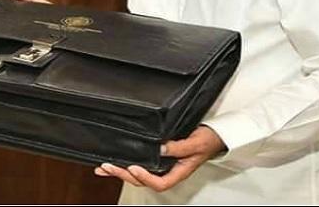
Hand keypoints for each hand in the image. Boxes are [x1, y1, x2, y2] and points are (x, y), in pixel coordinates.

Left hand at [94, 125, 225, 191]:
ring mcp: (163, 166)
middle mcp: (168, 171)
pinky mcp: (159, 158)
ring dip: (121, 171)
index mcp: (178, 172)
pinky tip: (114, 163)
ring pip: (139, 175)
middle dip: (124, 175)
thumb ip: (178, 147)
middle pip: (144, 180)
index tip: (134, 167)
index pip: (159, 183)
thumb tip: (160, 148)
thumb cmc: (208, 140)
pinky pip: (141, 165)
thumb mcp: (196, 142)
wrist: (215, 135)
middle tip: (108, 167)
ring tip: (104, 167)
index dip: (145, 178)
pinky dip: (126, 164)